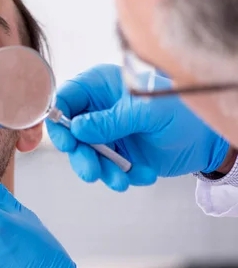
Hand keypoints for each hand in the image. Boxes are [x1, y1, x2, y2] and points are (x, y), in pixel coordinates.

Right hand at [46, 64, 229, 191]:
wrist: (208, 140)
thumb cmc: (182, 110)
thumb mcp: (147, 112)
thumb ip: (111, 120)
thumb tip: (78, 128)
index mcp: (101, 85)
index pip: (67, 99)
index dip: (60, 121)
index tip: (67, 142)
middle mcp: (98, 108)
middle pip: (71, 132)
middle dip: (80, 155)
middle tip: (92, 172)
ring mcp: (106, 131)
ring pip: (85, 154)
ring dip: (101, 170)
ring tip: (120, 181)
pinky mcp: (116, 153)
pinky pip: (106, 168)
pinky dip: (121, 175)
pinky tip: (142, 173)